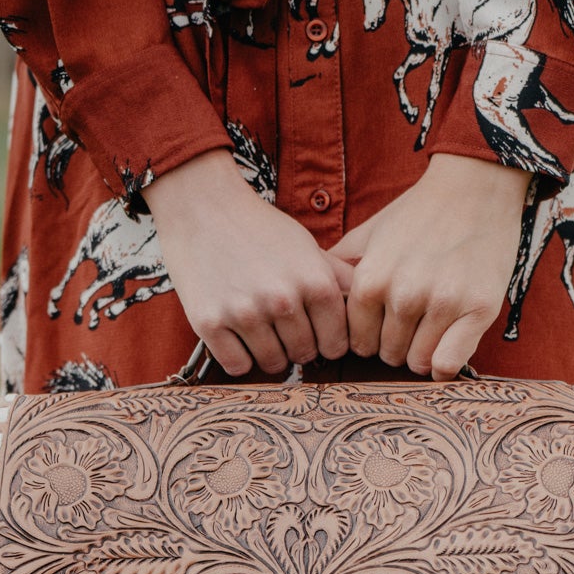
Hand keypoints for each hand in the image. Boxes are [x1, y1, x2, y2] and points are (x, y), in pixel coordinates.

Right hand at [143, 148, 355, 375]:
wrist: (202, 207)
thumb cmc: (261, 228)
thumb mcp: (309, 247)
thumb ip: (339, 280)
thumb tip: (371, 305)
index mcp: (315, 282)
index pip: (336, 344)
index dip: (327, 341)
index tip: (314, 331)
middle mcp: (282, 299)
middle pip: (304, 355)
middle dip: (297, 345)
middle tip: (281, 324)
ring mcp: (244, 312)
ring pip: (272, 364)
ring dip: (268, 351)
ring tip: (259, 326)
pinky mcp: (209, 322)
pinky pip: (237, 366)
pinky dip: (238, 357)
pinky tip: (236, 334)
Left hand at [326, 152, 532, 379]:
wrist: (474, 187)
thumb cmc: (419, 212)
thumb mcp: (369, 233)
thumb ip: (339, 268)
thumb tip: (312, 295)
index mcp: (371, 279)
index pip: (358, 342)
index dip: (371, 338)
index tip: (384, 327)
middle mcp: (403, 295)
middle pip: (388, 355)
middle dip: (397, 344)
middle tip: (413, 324)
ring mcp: (442, 303)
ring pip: (418, 363)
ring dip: (423, 353)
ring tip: (432, 328)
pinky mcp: (478, 309)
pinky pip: (448, 363)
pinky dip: (446, 363)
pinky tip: (449, 344)